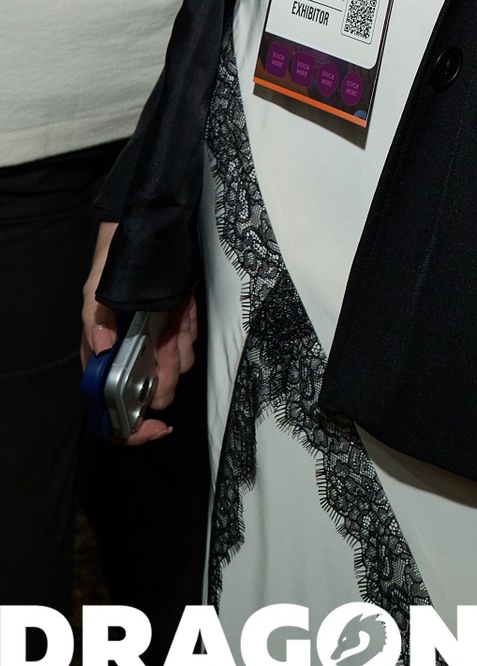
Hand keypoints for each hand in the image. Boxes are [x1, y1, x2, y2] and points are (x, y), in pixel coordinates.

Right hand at [83, 222, 198, 446]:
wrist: (143, 236)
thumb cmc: (111, 267)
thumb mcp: (97, 289)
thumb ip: (96, 319)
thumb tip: (102, 351)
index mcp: (103, 362)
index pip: (113, 412)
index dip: (133, 428)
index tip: (156, 425)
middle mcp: (129, 360)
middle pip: (156, 391)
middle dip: (169, 368)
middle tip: (172, 332)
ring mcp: (154, 345)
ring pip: (179, 365)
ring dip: (181, 338)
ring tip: (176, 309)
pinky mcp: (176, 329)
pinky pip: (190, 340)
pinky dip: (189, 322)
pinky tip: (183, 302)